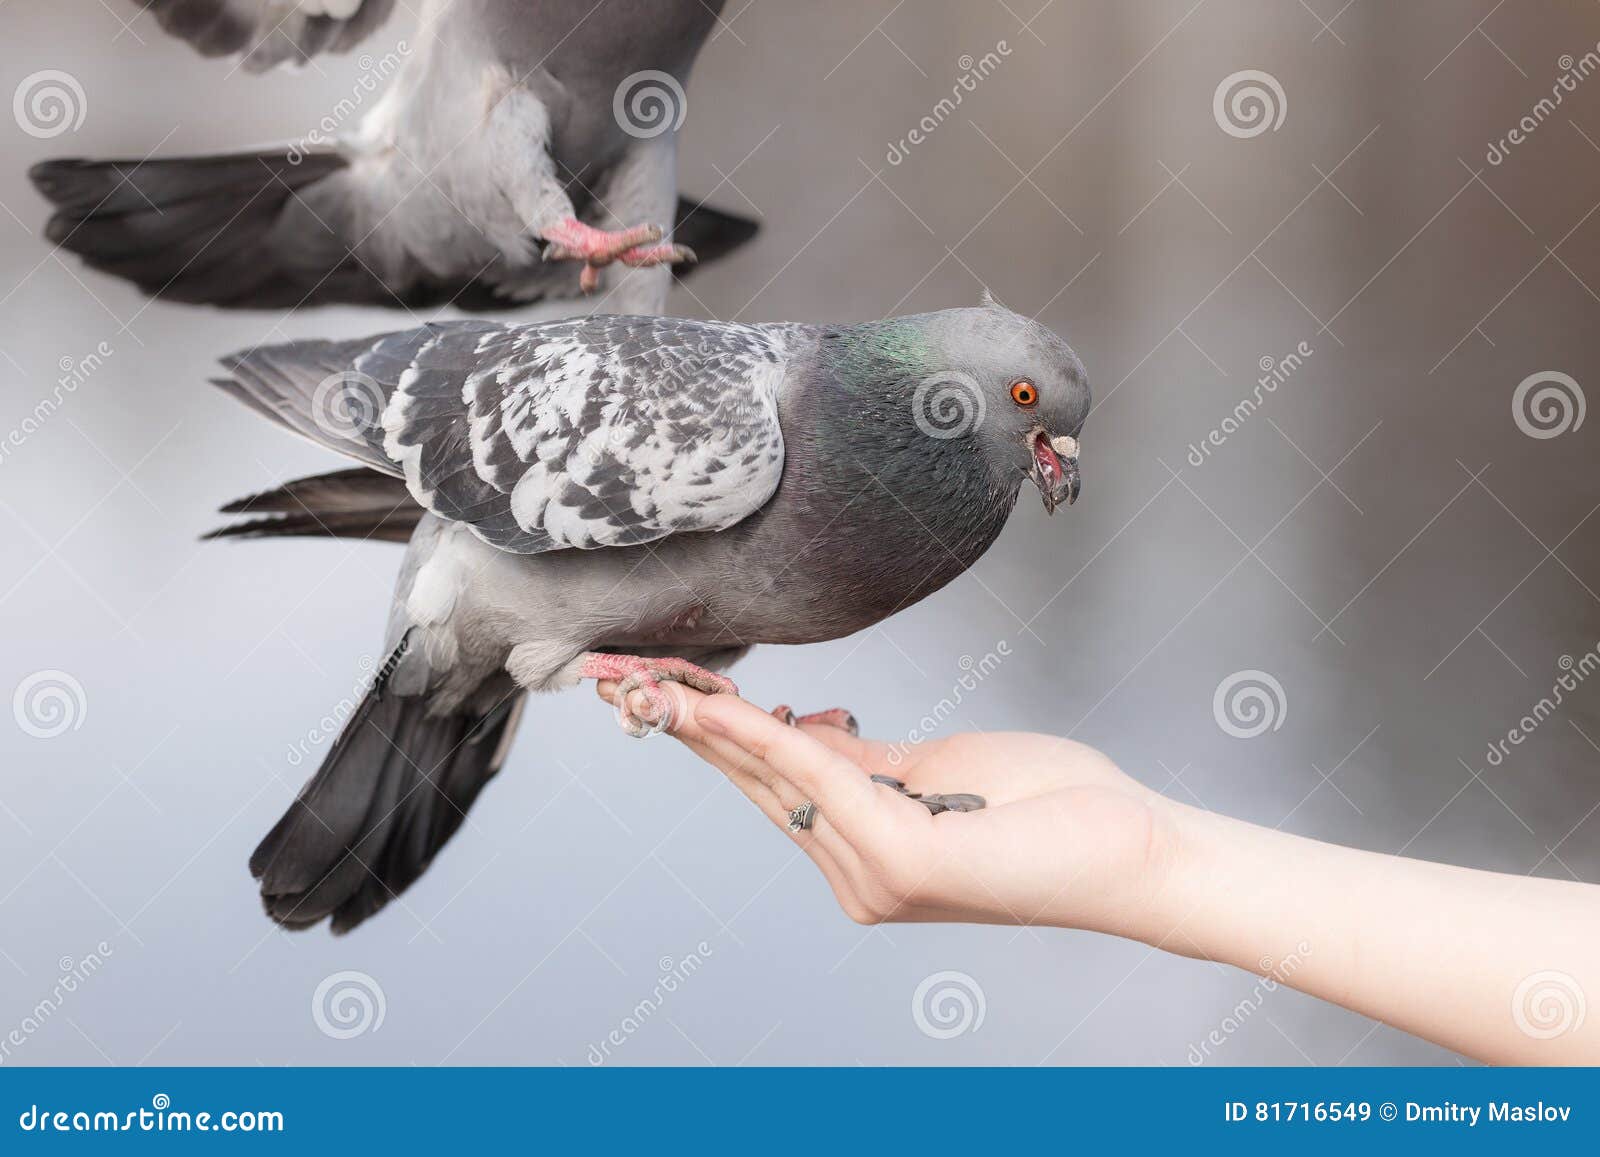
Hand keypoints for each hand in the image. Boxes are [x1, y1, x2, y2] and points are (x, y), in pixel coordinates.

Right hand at [596, 681, 1182, 934]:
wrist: (1131, 849)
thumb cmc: (1049, 811)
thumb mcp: (937, 771)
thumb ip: (864, 759)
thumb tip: (803, 726)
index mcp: (864, 850)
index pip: (772, 783)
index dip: (712, 733)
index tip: (661, 688)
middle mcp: (857, 874)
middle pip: (756, 785)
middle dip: (689, 728)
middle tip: (623, 680)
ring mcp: (877, 876)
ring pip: (781, 781)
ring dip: (717, 726)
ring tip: (658, 682)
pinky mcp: (905, 863)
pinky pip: (828, 783)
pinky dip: (779, 739)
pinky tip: (737, 708)